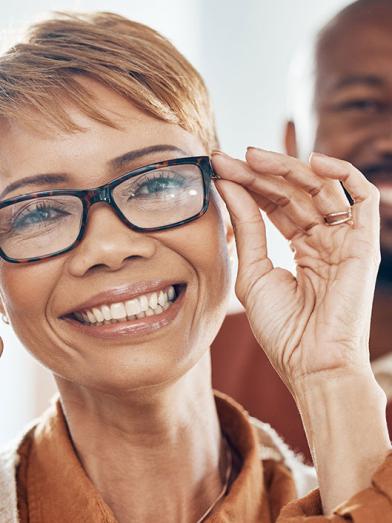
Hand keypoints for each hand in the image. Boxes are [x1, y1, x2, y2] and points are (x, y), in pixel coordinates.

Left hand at [212, 148, 379, 392]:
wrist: (312, 364)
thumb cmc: (282, 329)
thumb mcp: (253, 273)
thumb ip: (246, 227)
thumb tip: (228, 186)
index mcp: (299, 249)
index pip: (274, 205)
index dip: (248, 185)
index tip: (219, 168)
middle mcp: (323, 239)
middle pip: (293, 193)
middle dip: (261, 173)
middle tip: (230, 157)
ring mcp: (344, 239)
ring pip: (320, 188)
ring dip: (288, 168)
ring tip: (252, 156)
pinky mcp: (364, 242)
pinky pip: (361, 197)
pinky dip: (342, 174)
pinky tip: (312, 162)